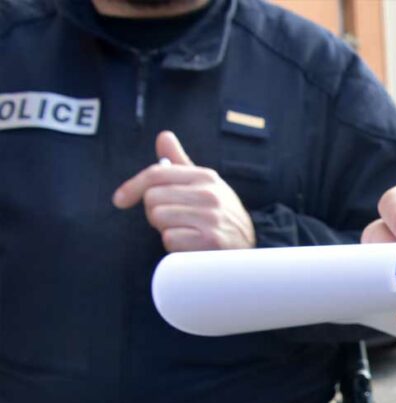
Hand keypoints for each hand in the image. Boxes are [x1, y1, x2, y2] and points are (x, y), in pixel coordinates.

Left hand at [113, 131, 255, 251]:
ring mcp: (211, 218)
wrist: (248, 247)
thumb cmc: (220, 215)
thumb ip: (180, 162)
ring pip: (158, 218)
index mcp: (205, 177)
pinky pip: (169, 239)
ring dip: (165, 229)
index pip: (157, 173)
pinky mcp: (210, 241)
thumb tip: (163, 136)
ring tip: (185, 230)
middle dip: (155, 212)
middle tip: (173, 219)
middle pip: (152, 199)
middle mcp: (209, 194)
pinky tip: (190, 244)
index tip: (120, 200)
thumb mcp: (205, 185)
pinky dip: (175, 246)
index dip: (132, 186)